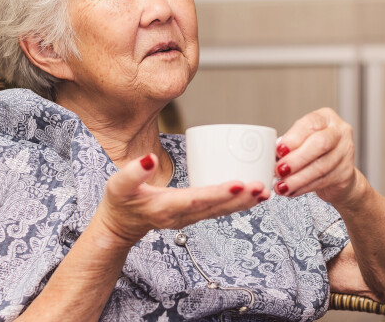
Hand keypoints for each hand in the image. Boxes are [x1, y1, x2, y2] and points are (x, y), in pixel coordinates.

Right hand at [93, 154, 270, 246]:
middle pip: (216, 208)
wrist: (121, 225)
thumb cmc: (120, 202)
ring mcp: (189, 218)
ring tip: (266, 192)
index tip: (240, 184)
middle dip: (241, 198)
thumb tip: (149, 159)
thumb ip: (134, 172)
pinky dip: (237, 204)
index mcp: (165, 208)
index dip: (219, 193)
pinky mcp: (194, 215)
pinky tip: (253, 195)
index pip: (197, 199)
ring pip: (221, 212)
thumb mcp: (119, 185)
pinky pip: (219, 211)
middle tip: (263, 187)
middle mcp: (182, 216)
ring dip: (244, 203)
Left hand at [274, 107, 359, 205]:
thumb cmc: (314, 152)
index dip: (293, 138)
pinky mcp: (346, 173)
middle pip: (320, 144)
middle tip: (279, 170)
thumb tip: (269, 155)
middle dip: (296, 159)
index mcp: (325, 118)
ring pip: (320, 167)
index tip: (278, 151)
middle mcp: (340, 132)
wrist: (336, 172)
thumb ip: (289, 144)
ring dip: (297, 178)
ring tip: (281, 186)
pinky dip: (303, 188)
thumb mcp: (302, 140)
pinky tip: (291, 190)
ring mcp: (346, 152)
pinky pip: (322, 181)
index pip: (310, 124)